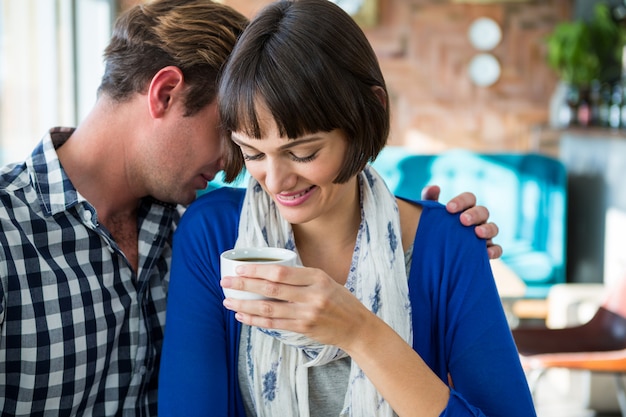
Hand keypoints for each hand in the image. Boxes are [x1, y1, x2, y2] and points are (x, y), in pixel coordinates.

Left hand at [220, 264, 369, 348]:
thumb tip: (267, 272)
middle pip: (271, 288)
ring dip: (244, 305)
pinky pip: (274, 324)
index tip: (239, 269)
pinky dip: (255, 320)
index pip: (281, 272)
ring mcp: (307, 314)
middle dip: (244, 284)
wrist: (357, 327)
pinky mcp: (304, 329)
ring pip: (268, 308)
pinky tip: (242, 316)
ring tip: (228, 301)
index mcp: (317, 277)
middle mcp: (312, 295)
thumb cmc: (339, 300)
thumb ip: (300, 277)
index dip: (257, 270)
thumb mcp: (324, 280)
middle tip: (225, 282)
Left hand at [421, 185, 501, 258]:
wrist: (434, 251)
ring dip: (487, 229)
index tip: (449, 208)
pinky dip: (495, 250)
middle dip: (474, 214)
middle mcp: (478, 219)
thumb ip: (429, 199)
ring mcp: (484, 235)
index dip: (461, 201)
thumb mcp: (429, 214)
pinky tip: (487, 254)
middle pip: (482, 211)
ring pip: (493, 228)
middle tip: (463, 220)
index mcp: (466, 208)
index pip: (469, 198)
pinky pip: (497, 249)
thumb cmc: (434, 228)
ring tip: (477, 233)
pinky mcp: (486, 251)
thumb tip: (434, 187)